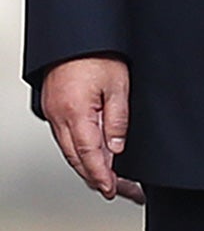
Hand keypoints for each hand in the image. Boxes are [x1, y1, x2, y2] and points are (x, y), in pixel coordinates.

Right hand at [42, 56, 143, 204]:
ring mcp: (55, 116)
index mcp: (76, 114)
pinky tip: (95, 158)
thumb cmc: (96, 55)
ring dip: (90, 168)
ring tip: (112, 180)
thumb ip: (117, 119)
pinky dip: (81, 153)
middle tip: (122, 191)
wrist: (74, 39)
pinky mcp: (55, 111)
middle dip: (99, 179)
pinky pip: (67, 139)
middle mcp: (60, 119)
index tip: (114, 190)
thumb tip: (116, 148)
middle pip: (78, 159)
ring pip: (71, 152)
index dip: (102, 176)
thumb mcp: (118, 85)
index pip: (89, 155)